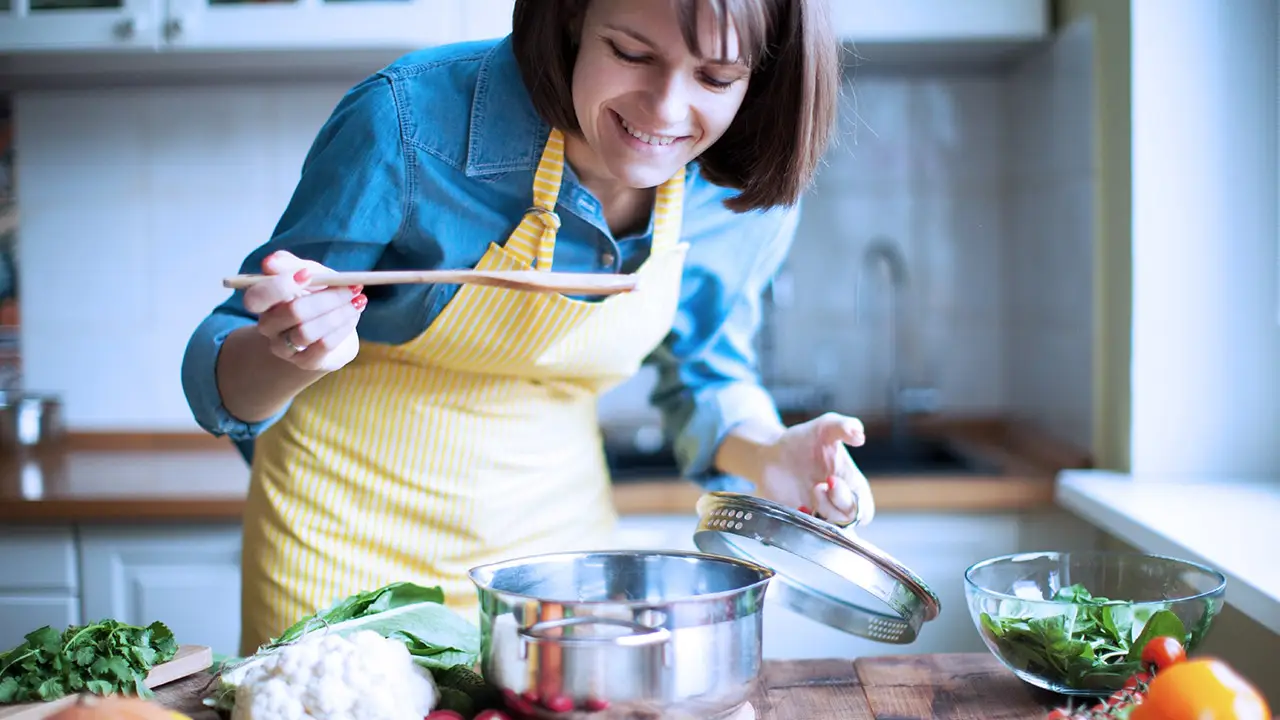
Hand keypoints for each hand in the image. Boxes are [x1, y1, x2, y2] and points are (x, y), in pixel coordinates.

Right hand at [243, 250, 366, 372]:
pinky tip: (352, 316)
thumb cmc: (316, 294)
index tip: (307, 274)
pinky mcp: (305, 362)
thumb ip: (291, 265)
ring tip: (356, 301)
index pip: (256, 297)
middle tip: (351, 288)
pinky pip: (323, 346)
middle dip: (327, 298)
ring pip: (308, 332)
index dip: (280, 286)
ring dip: (338, 313)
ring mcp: (285, 347)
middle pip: (292, 313)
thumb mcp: (309, 272)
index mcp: (263, 301)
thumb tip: (270, 263)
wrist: (333, 325)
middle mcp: (269, 326)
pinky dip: (342, 328)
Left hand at [756, 412, 875, 526]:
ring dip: (820, 513)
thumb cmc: (804, 440)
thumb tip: (860, 436)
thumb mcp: (825, 426)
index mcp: (851, 485)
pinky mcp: (799, 520)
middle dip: (835, 505)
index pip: (864, 510)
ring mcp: (818, 514)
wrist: (772, 452)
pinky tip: (797, 506)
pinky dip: (803, 523)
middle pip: (848, 521)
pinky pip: (805, 533)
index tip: (832, 480)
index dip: (853, 501)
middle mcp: (837, 504)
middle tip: (817, 486)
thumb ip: (843, 426)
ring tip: (809, 490)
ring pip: (829, 530)